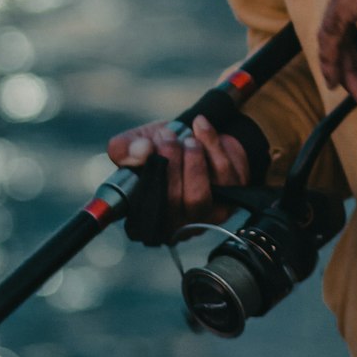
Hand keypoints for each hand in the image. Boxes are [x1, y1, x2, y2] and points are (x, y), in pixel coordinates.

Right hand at [107, 116, 248, 232]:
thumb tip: (140, 151)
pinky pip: (225, 177)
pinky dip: (213, 147)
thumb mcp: (139, 143)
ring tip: (188, 139)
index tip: (148, 150)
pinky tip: (202, 129)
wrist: (201, 138)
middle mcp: (175, 227)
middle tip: (167, 137)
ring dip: (193, 160)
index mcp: (147, 218)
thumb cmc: (165, 148)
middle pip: (172, 204)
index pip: (141, 219)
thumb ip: (125, 147)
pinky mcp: (230, 202)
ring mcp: (205, 218)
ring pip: (199, 197)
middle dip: (171, 163)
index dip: (145, 185)